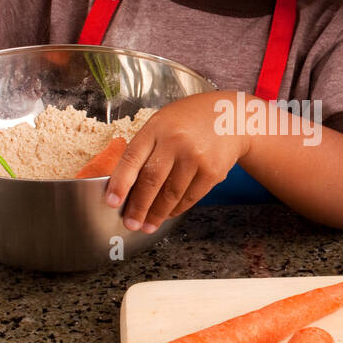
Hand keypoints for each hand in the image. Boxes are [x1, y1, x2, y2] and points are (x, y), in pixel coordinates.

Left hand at [105, 92, 249, 232]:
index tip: (112, 202)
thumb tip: (126, 184)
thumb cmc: (190, 121)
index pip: (132, 158)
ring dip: (157, 214)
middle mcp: (176, 141)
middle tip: (130, 223)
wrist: (231, 117)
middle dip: (138, 207)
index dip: (120, 183)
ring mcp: (196, 157)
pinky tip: (168, 213)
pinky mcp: (213, 172)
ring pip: (171, 194)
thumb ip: (146, 147)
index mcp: (157, 128)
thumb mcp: (163, 122)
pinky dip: (176, 209)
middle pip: (151, 181)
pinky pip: (190, 197)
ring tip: (148, 225)